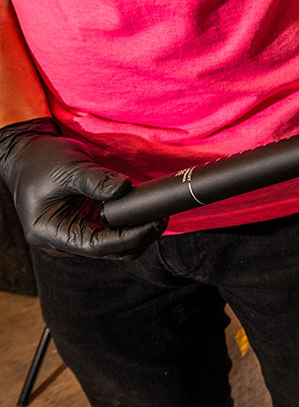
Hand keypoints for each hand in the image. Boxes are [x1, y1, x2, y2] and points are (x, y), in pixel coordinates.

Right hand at [0, 118, 165, 259]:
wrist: (27, 154)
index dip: (128, 238)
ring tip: (157, 215)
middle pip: (107, 252)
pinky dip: (127, 226)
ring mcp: (71, 235)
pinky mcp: (81, 226)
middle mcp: (59, 241)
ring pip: (111, 247)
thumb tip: (125, 189)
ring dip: (136, 234)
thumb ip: (96, 180)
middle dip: (137, 238)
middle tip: (162, 218)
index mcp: (49, 231)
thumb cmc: (41, 161)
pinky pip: (109, 234)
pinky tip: (143, 213)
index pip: (96, 246)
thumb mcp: (69, 167)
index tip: (153, 223)